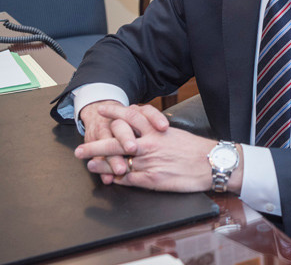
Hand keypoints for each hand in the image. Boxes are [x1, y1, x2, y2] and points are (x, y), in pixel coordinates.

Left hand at [76, 104, 243, 192]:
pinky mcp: (151, 179)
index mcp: (155, 130)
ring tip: (88, 164)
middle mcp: (149, 144)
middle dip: (95, 144)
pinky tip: (109, 179)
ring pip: (117, 162)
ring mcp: (148, 162)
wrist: (210, 163)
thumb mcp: (174, 134)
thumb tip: (143, 127)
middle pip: (116, 141)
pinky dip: (117, 179)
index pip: (130, 117)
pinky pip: (129, 179)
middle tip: (80, 148)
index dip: (113, 113)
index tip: (102, 109)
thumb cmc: (195, 148)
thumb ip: (156, 131)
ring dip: (100, 164)